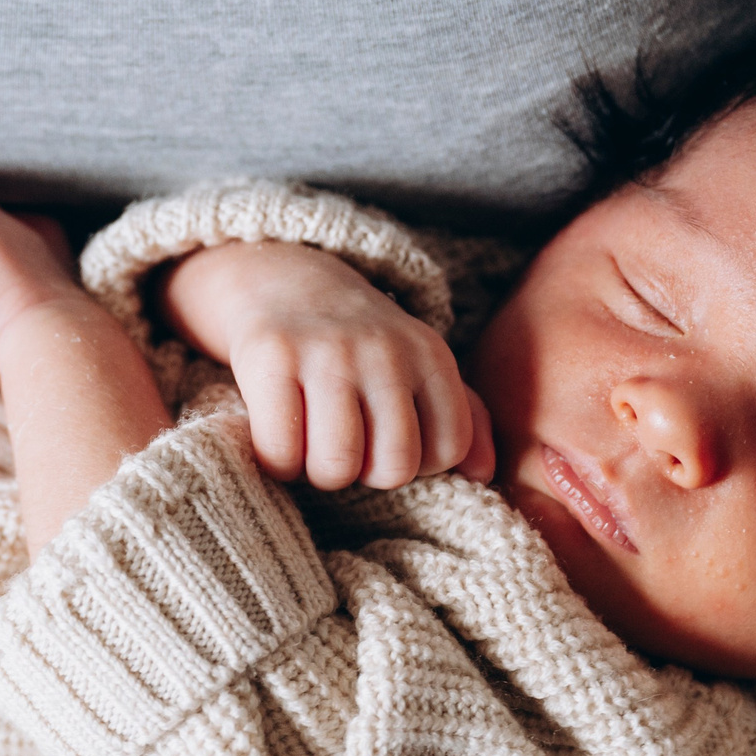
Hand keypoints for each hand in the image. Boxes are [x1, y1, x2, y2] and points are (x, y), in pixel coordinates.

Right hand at [160, 240, 493, 490]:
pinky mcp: (272, 356)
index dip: (414, 462)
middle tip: (346, 446)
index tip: (386, 439)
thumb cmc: (358, 346)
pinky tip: (278, 435)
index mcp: (430, 354)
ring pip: (337, 465)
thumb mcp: (419, 366)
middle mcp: (385, 349)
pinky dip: (278, 462)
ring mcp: (327, 351)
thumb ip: (462, 418)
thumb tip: (484, 474)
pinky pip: (281, 453)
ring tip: (312, 445)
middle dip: (365, 474)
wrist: (281, 281)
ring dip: (319, 472)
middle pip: (393, 466)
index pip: (447, 449)